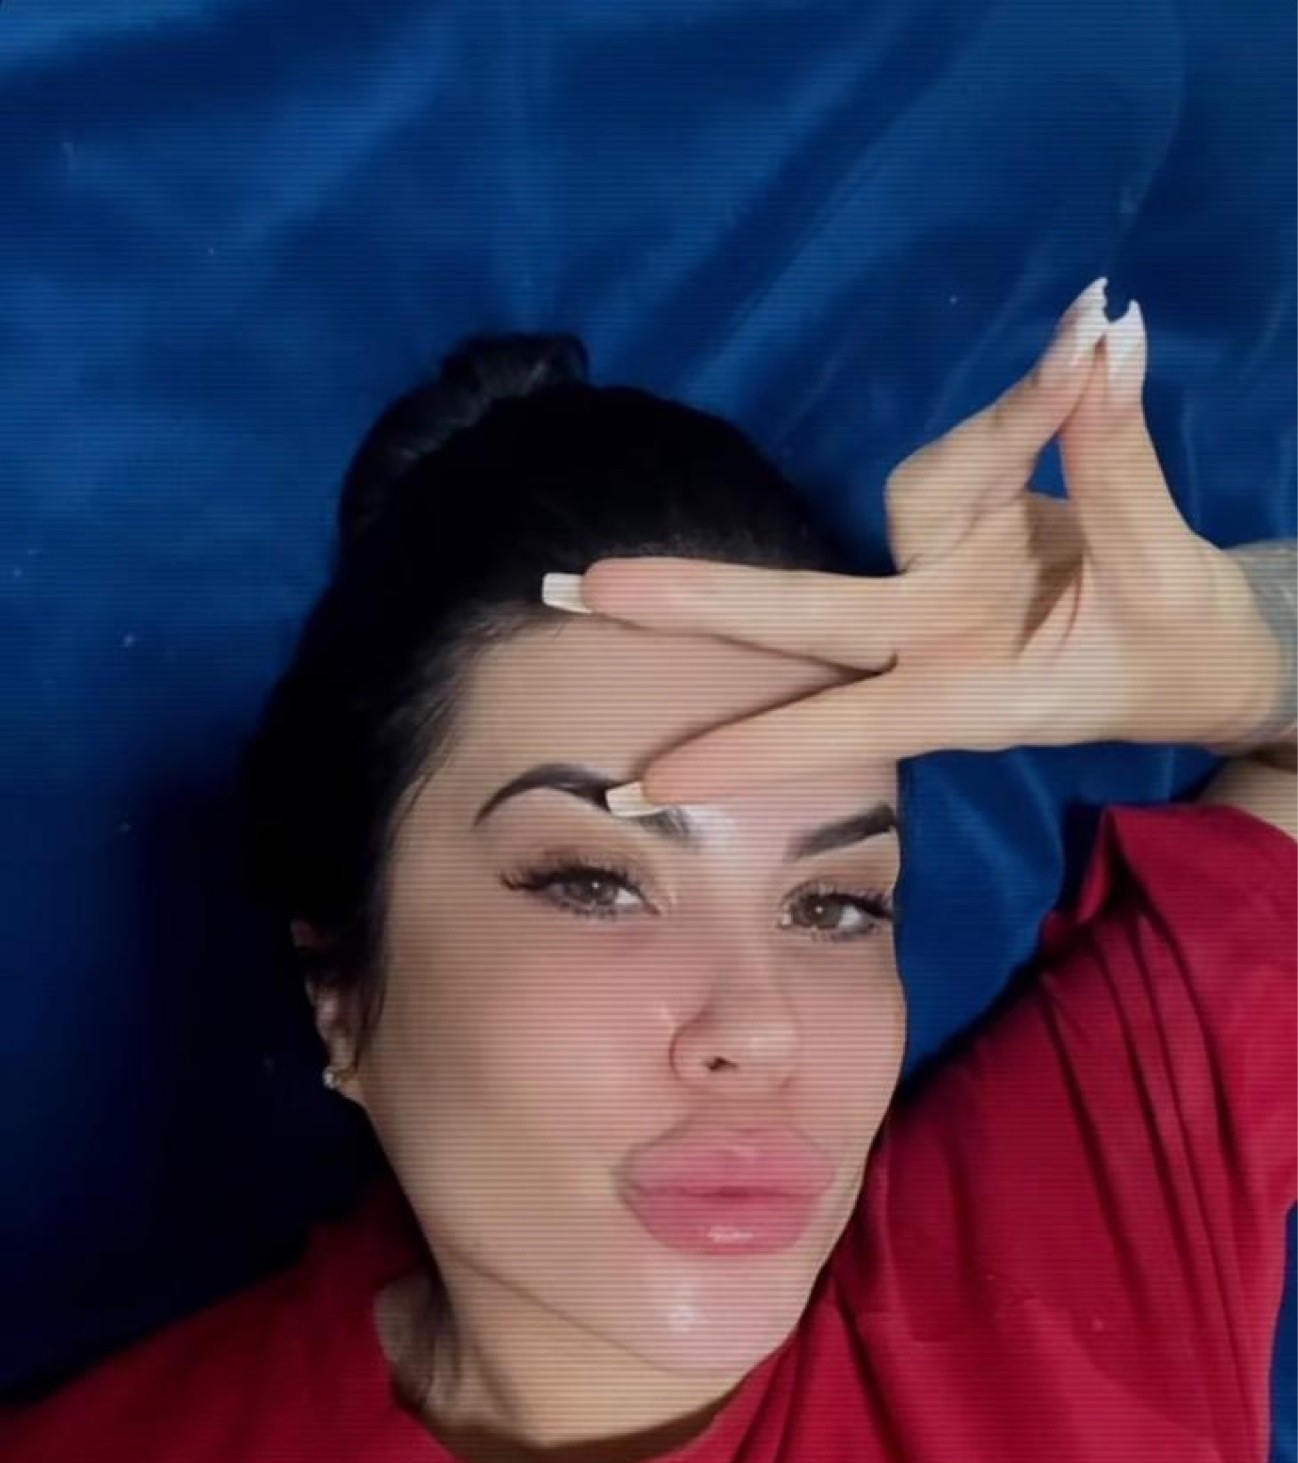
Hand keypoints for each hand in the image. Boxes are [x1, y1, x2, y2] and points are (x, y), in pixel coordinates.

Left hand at [563, 289, 1280, 804]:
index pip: (834, 721)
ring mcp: (933, 587)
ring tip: (1101, 356)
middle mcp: (924, 645)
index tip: (660, 780)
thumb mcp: (1163, 569)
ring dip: (1013, 422)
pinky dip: (1023, 409)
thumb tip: (1101, 332)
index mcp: (963, 697)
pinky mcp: (957, 536)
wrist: (1204, 660)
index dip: (747, 747)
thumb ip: (1115, 456)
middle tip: (577, 589)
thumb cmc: (1174, 646)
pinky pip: (966, 457)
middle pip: (795, 616)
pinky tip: (1085, 358)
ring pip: (919, 489)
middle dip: (686, 601)